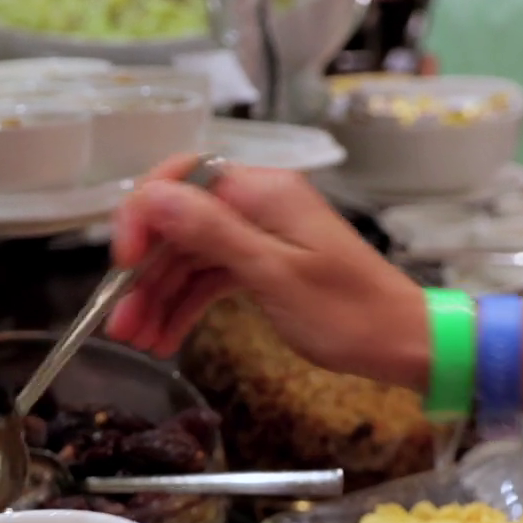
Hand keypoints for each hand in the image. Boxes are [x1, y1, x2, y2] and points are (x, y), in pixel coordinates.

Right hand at [105, 155, 430, 391]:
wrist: (403, 343)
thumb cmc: (348, 313)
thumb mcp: (275, 275)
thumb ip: (213, 234)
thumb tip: (153, 198)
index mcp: (262, 192)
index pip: (182, 178)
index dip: (144, 214)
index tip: (125, 259)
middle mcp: (256, 204)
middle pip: (180, 225)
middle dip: (144, 273)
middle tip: (118, 323)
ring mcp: (260, 235)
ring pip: (190, 257)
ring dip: (159, 297)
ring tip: (136, 342)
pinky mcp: (263, 265)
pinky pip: (210, 277)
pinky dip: (185, 305)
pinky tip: (164, 338)